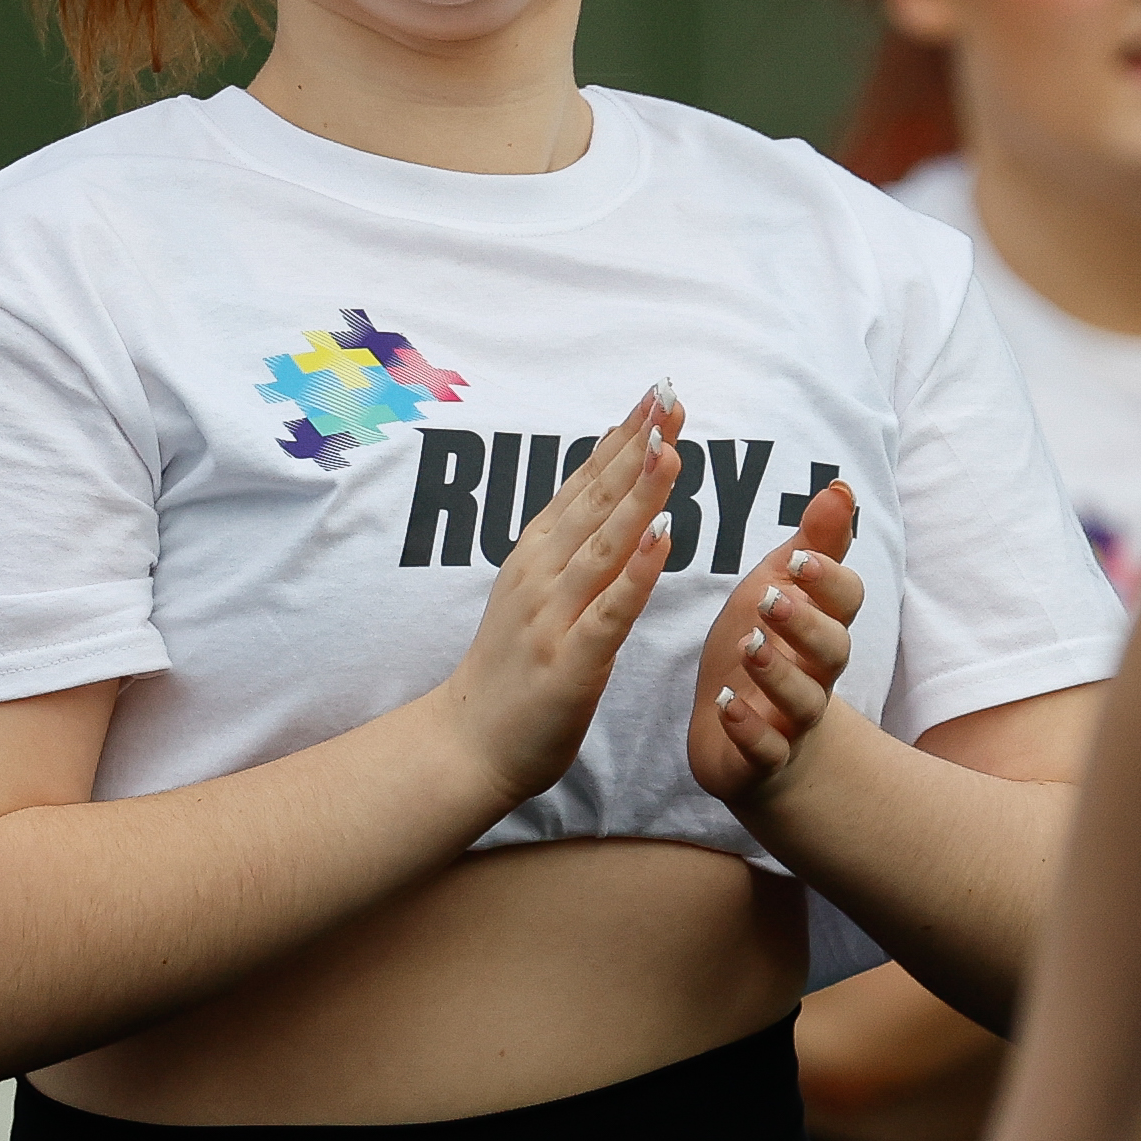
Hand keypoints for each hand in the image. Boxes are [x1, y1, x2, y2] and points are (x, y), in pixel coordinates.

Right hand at [435, 391, 685, 809]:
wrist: (469, 745)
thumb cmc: (512, 669)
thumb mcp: (535, 592)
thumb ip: (570, 546)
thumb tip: (609, 491)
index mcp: (536, 555)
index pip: (585, 485)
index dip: (622, 438)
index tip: (656, 395)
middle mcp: (541, 575)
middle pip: (596, 500)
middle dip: (636, 447)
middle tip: (669, 397)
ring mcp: (553, 617)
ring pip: (604, 545)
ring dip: (639, 494)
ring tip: (672, 449)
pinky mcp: (571, 662)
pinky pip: (610, 610)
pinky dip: (637, 571)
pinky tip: (664, 535)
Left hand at [689, 474, 861, 817]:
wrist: (754, 746)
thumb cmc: (769, 651)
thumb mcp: (782, 590)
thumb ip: (813, 545)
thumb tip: (842, 486)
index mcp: (821, 626)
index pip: (846, 601)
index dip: (829, 581)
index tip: (802, 558)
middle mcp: (815, 673)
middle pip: (832, 650)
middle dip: (806, 623)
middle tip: (772, 599)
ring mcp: (791, 719)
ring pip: (802, 701)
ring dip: (777, 673)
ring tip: (750, 646)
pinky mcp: (762, 758)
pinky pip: (766, 749)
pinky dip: (749, 728)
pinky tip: (726, 705)